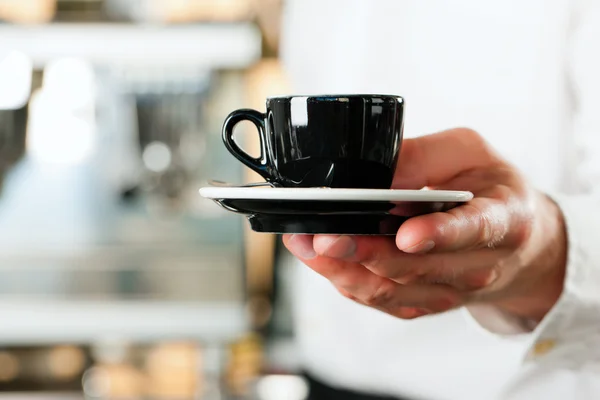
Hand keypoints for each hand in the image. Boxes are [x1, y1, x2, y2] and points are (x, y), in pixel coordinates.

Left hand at [284, 128, 566, 321]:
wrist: (519, 241)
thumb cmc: (493, 190)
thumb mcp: (470, 152)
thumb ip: (425, 156)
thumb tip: (375, 171)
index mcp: (501, 220)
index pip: (471, 230)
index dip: (436, 234)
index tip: (405, 235)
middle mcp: (478, 265)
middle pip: (416, 268)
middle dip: (363, 252)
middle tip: (323, 236)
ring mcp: (450, 290)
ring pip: (391, 291)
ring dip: (344, 271)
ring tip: (306, 245)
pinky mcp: (426, 303)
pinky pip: (382, 301)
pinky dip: (347, 282)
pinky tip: (321, 261)